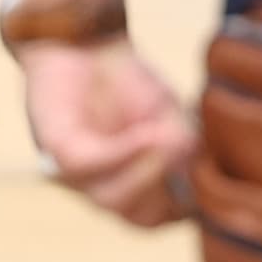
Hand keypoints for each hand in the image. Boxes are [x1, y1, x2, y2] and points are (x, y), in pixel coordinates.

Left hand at [21, 39, 194, 228]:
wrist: (87, 43)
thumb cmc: (129, 84)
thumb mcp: (171, 116)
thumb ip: (184, 149)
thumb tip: (192, 171)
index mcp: (140, 189)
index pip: (171, 215)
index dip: (191, 196)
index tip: (203, 163)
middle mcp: (109, 189)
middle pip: (145, 217)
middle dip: (167, 183)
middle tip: (182, 145)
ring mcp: (81, 177)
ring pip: (112, 200)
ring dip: (146, 169)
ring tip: (166, 136)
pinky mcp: (57, 153)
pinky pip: (89, 166)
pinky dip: (121, 152)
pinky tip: (145, 133)